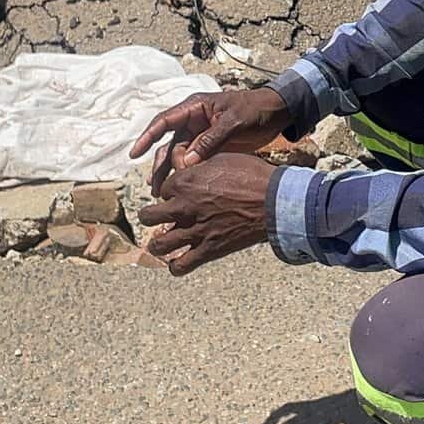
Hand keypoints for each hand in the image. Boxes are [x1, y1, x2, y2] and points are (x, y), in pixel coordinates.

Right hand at [129, 88, 292, 194]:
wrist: (277, 113)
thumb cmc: (255, 109)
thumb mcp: (234, 122)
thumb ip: (211, 140)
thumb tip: (186, 162)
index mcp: (195, 108)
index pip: (164, 121)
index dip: (147, 137)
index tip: (135, 154)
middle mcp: (193, 121)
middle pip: (168, 145)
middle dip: (160, 166)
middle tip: (157, 189)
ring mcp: (201, 136)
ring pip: (177, 156)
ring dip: (169, 174)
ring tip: (160, 194)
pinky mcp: (210, 148)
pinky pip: (192, 163)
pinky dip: (185, 175)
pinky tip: (177, 189)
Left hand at [138, 152, 275, 275]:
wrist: (274, 201)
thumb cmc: (253, 175)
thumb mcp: (223, 158)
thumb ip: (200, 163)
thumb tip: (188, 163)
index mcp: (185, 182)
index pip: (162, 189)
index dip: (169, 191)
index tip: (177, 194)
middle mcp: (184, 207)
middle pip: (148, 216)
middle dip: (150, 216)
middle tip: (158, 218)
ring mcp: (194, 230)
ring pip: (159, 244)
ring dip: (157, 243)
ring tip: (161, 242)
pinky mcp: (208, 250)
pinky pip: (180, 265)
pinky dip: (175, 266)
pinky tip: (177, 262)